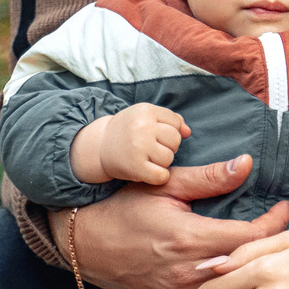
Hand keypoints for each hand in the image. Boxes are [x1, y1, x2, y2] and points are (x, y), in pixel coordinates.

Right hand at [63, 157, 288, 288]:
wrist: (83, 242)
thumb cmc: (124, 207)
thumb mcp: (165, 185)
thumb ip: (209, 178)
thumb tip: (247, 164)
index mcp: (191, 238)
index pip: (252, 237)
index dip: (275, 222)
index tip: (284, 209)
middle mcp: (188, 272)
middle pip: (248, 267)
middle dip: (271, 250)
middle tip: (286, 234)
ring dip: (250, 275)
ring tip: (268, 258)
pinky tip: (236, 284)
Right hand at [74, 102, 188, 185]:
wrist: (100, 146)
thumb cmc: (128, 131)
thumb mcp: (146, 117)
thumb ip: (171, 121)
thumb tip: (188, 132)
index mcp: (146, 111)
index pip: (176, 123)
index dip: (169, 131)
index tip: (156, 136)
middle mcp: (142, 127)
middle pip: (175, 140)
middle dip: (167, 146)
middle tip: (152, 149)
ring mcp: (138, 146)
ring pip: (169, 158)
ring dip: (162, 162)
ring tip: (148, 158)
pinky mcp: (135, 166)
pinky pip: (162, 175)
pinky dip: (159, 177)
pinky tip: (149, 172)